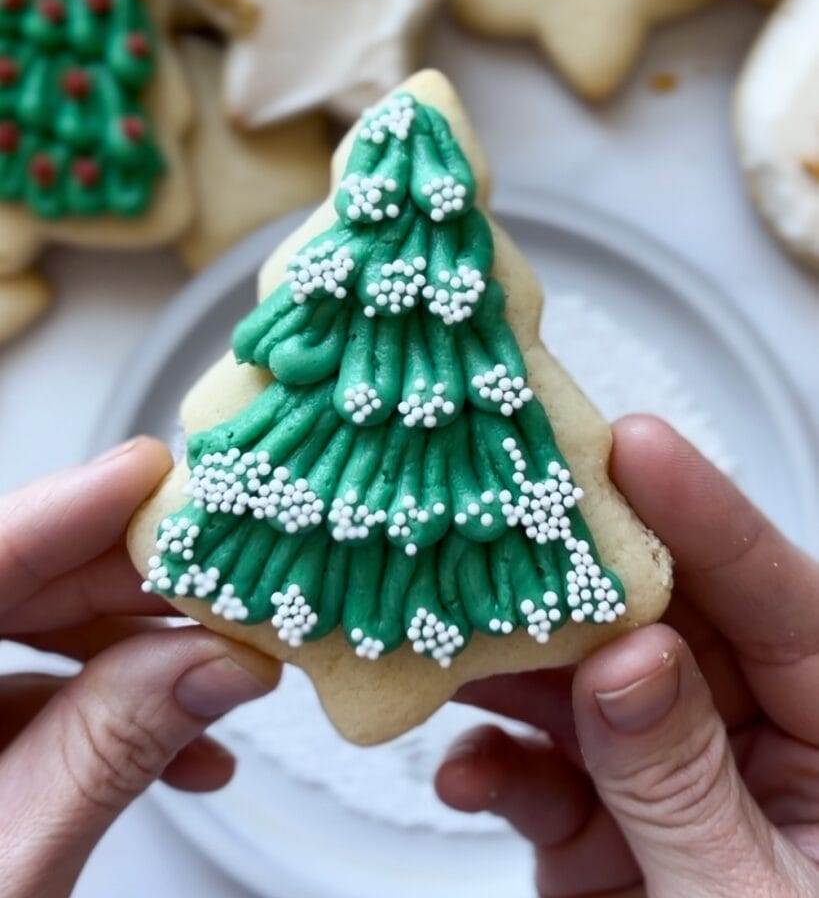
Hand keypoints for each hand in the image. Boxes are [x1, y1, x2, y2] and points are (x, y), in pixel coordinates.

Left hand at [0, 438, 280, 897]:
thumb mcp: (10, 867)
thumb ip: (109, 751)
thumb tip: (212, 662)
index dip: (72, 507)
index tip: (157, 476)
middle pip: (10, 582)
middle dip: (130, 582)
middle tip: (222, 583)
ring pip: (20, 632)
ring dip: (129, 649)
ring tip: (215, 674)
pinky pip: (16, 691)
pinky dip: (98, 706)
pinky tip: (173, 741)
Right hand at [436, 416, 818, 897]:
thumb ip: (687, 787)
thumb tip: (630, 662)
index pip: (783, 595)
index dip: (705, 512)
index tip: (635, 448)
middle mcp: (754, 735)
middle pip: (663, 617)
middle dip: (575, 573)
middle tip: (505, 512)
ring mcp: (668, 771)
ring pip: (583, 679)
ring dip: (512, 660)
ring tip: (448, 632)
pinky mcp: (603, 819)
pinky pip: (543, 766)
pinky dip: (496, 764)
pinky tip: (469, 768)